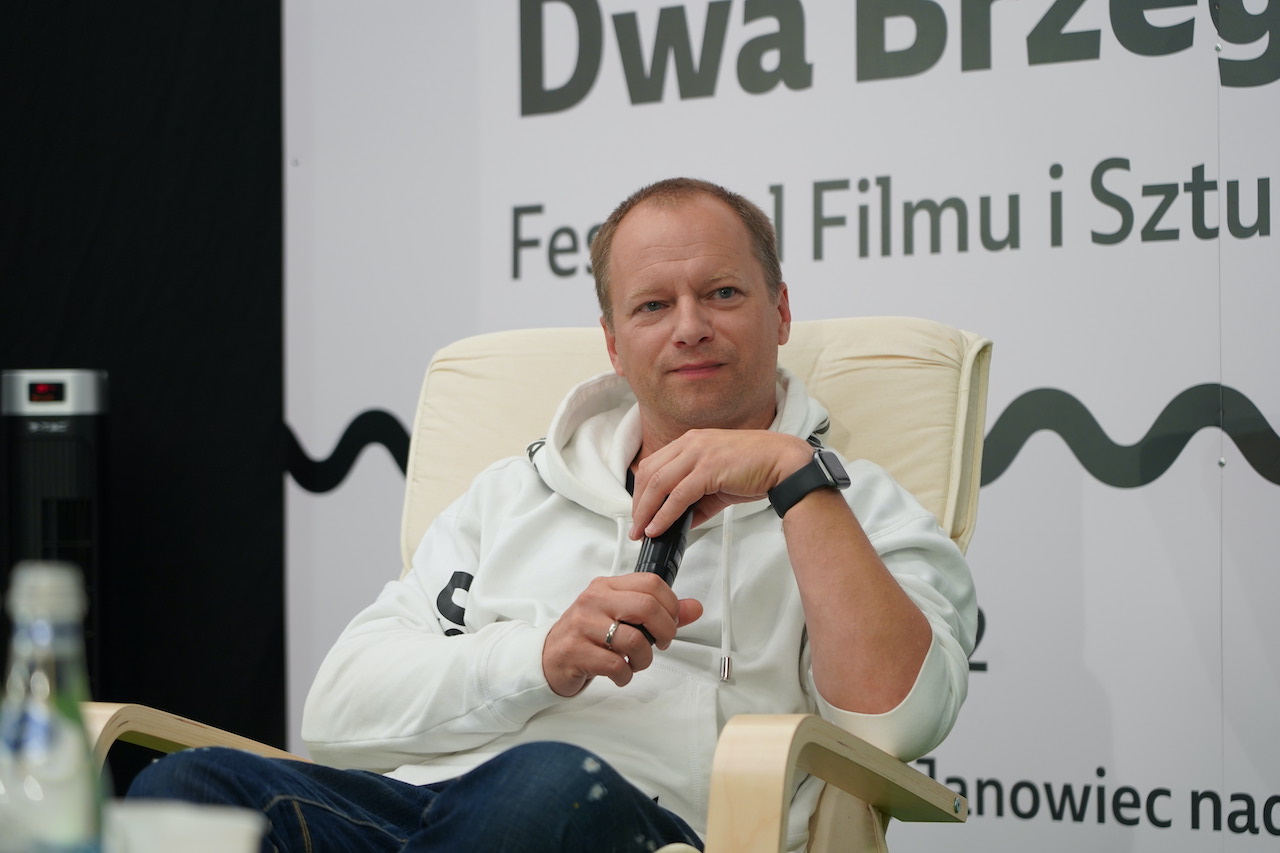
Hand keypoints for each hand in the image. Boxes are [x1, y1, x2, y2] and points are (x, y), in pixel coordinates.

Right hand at [543, 573, 703, 696]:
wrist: (548, 658)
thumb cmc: (589, 635)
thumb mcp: (623, 617)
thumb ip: (660, 612)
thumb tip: (695, 608)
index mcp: (608, 586)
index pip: (651, 583)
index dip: (671, 605)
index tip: (670, 623)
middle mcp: (594, 600)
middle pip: (646, 607)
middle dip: (665, 631)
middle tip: (662, 644)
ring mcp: (582, 625)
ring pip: (633, 639)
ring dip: (644, 659)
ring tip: (637, 662)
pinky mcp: (575, 651)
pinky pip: (616, 665)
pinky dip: (626, 675)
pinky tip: (619, 673)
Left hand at [629, 429, 811, 538]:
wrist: (784, 463)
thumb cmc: (757, 468)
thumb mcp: (719, 481)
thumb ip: (697, 498)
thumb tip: (680, 520)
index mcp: (691, 441)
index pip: (654, 464)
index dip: (641, 490)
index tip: (639, 511)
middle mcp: (691, 443)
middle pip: (650, 473)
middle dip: (639, 503)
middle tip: (637, 526)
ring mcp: (699, 454)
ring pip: (659, 483)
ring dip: (646, 511)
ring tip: (643, 532)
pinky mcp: (709, 469)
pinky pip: (677, 495)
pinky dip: (664, 514)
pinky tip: (658, 528)